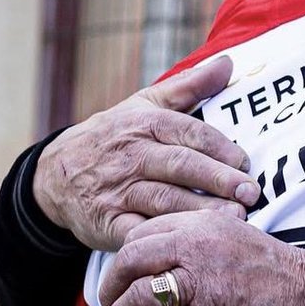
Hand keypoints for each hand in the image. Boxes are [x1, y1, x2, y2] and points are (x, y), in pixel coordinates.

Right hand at [33, 57, 260, 250]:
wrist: (53, 175)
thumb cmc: (113, 138)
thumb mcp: (144, 105)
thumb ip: (189, 86)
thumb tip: (228, 62)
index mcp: (144, 124)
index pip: (189, 133)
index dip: (221, 148)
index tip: (246, 163)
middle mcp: (131, 155)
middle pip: (181, 166)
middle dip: (218, 179)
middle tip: (250, 192)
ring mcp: (118, 190)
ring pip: (163, 199)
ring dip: (201, 210)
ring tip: (234, 217)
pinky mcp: (107, 223)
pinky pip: (137, 231)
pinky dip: (162, 237)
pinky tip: (190, 243)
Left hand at [92, 211, 304, 305]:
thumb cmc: (276, 276)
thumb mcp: (234, 239)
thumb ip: (196, 244)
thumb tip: (156, 269)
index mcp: (202, 223)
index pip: (141, 236)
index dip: (123, 263)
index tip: (120, 283)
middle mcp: (198, 247)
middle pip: (131, 262)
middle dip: (110, 290)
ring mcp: (204, 284)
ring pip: (139, 299)